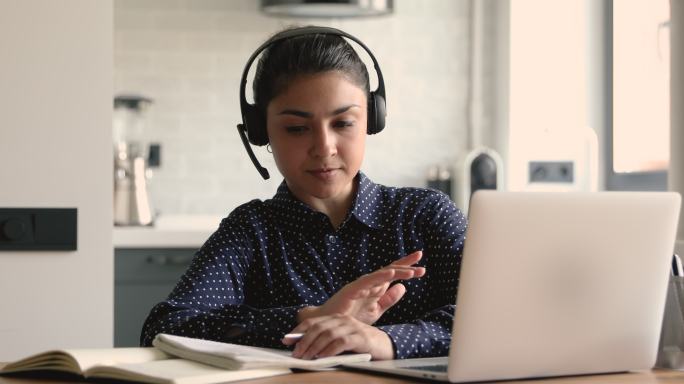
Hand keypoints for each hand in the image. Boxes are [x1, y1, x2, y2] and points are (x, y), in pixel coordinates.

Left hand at [283, 314, 393, 359]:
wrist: (385, 346)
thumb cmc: (360, 344)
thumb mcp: (341, 339)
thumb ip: (326, 340)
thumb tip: (303, 347)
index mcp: (337, 318)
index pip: (313, 321)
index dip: (298, 330)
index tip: (286, 340)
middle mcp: (343, 319)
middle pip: (318, 328)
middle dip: (304, 341)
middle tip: (296, 354)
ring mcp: (352, 327)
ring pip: (328, 334)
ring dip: (314, 347)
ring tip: (306, 358)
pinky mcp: (360, 338)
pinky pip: (341, 342)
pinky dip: (329, 350)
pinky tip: (322, 357)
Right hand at [298, 251, 424, 324]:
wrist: (330, 326)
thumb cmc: (351, 318)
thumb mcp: (376, 310)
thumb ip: (388, 299)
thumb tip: (403, 287)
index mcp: (375, 288)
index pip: (393, 275)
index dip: (406, 268)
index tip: (422, 266)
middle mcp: (369, 284)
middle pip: (390, 270)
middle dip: (405, 264)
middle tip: (420, 256)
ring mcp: (360, 285)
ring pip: (381, 274)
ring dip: (397, 271)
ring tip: (412, 270)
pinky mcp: (352, 289)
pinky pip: (368, 281)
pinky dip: (379, 276)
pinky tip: (391, 273)